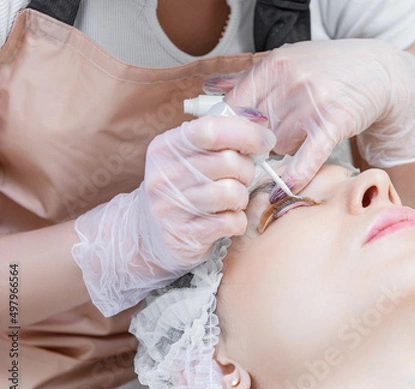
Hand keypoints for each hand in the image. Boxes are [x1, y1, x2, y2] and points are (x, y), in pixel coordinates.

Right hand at [72, 113, 274, 315]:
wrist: (146, 234)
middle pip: (229, 162)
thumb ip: (219, 138)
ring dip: (242, 198)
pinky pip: (231, 222)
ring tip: (232, 201)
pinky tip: (225, 220)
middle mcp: (164, 175)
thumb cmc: (181, 189)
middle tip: (242, 178)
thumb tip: (260, 126)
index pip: (211, 130)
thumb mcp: (187, 156)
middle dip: (247, 170)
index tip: (265, 140)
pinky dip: (237, 221)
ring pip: (232, 193)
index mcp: (166, 147)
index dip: (246, 133)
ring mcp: (172, 207)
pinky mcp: (184, 235)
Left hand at [203, 39, 414, 191]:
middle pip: (255, 130)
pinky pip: (307, 156)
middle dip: (258, 143)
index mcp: (273, 65)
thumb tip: (210, 88)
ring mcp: (311, 103)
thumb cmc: (330, 67)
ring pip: (279, 145)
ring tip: (297, 140)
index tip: (228, 144)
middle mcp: (289, 81)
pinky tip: (284, 189)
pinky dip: (296, 174)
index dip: (229, 130)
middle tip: (263, 148)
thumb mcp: (288, 61)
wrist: (377, 71)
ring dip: (284, 150)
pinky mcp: (333, 123)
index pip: (235, 106)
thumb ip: (249, 77)